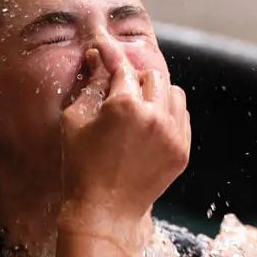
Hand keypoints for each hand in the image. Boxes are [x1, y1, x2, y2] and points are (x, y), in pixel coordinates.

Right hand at [59, 48, 189, 239]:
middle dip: (133, 80)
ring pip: (173, 93)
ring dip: (155, 94)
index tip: (103, 45)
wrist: (103, 211)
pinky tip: (150, 126)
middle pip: (151, 76)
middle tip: (118, 93)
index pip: (121, 67)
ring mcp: (172, 135)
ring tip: (138, 110)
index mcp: (124, 105)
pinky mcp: (182, 152)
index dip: (110, 54)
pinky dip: (168, 114)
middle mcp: (154, 115)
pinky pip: (181, 117)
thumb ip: (90, 86)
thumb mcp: (74, 122)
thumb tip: (98, 59)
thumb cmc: (81, 167)